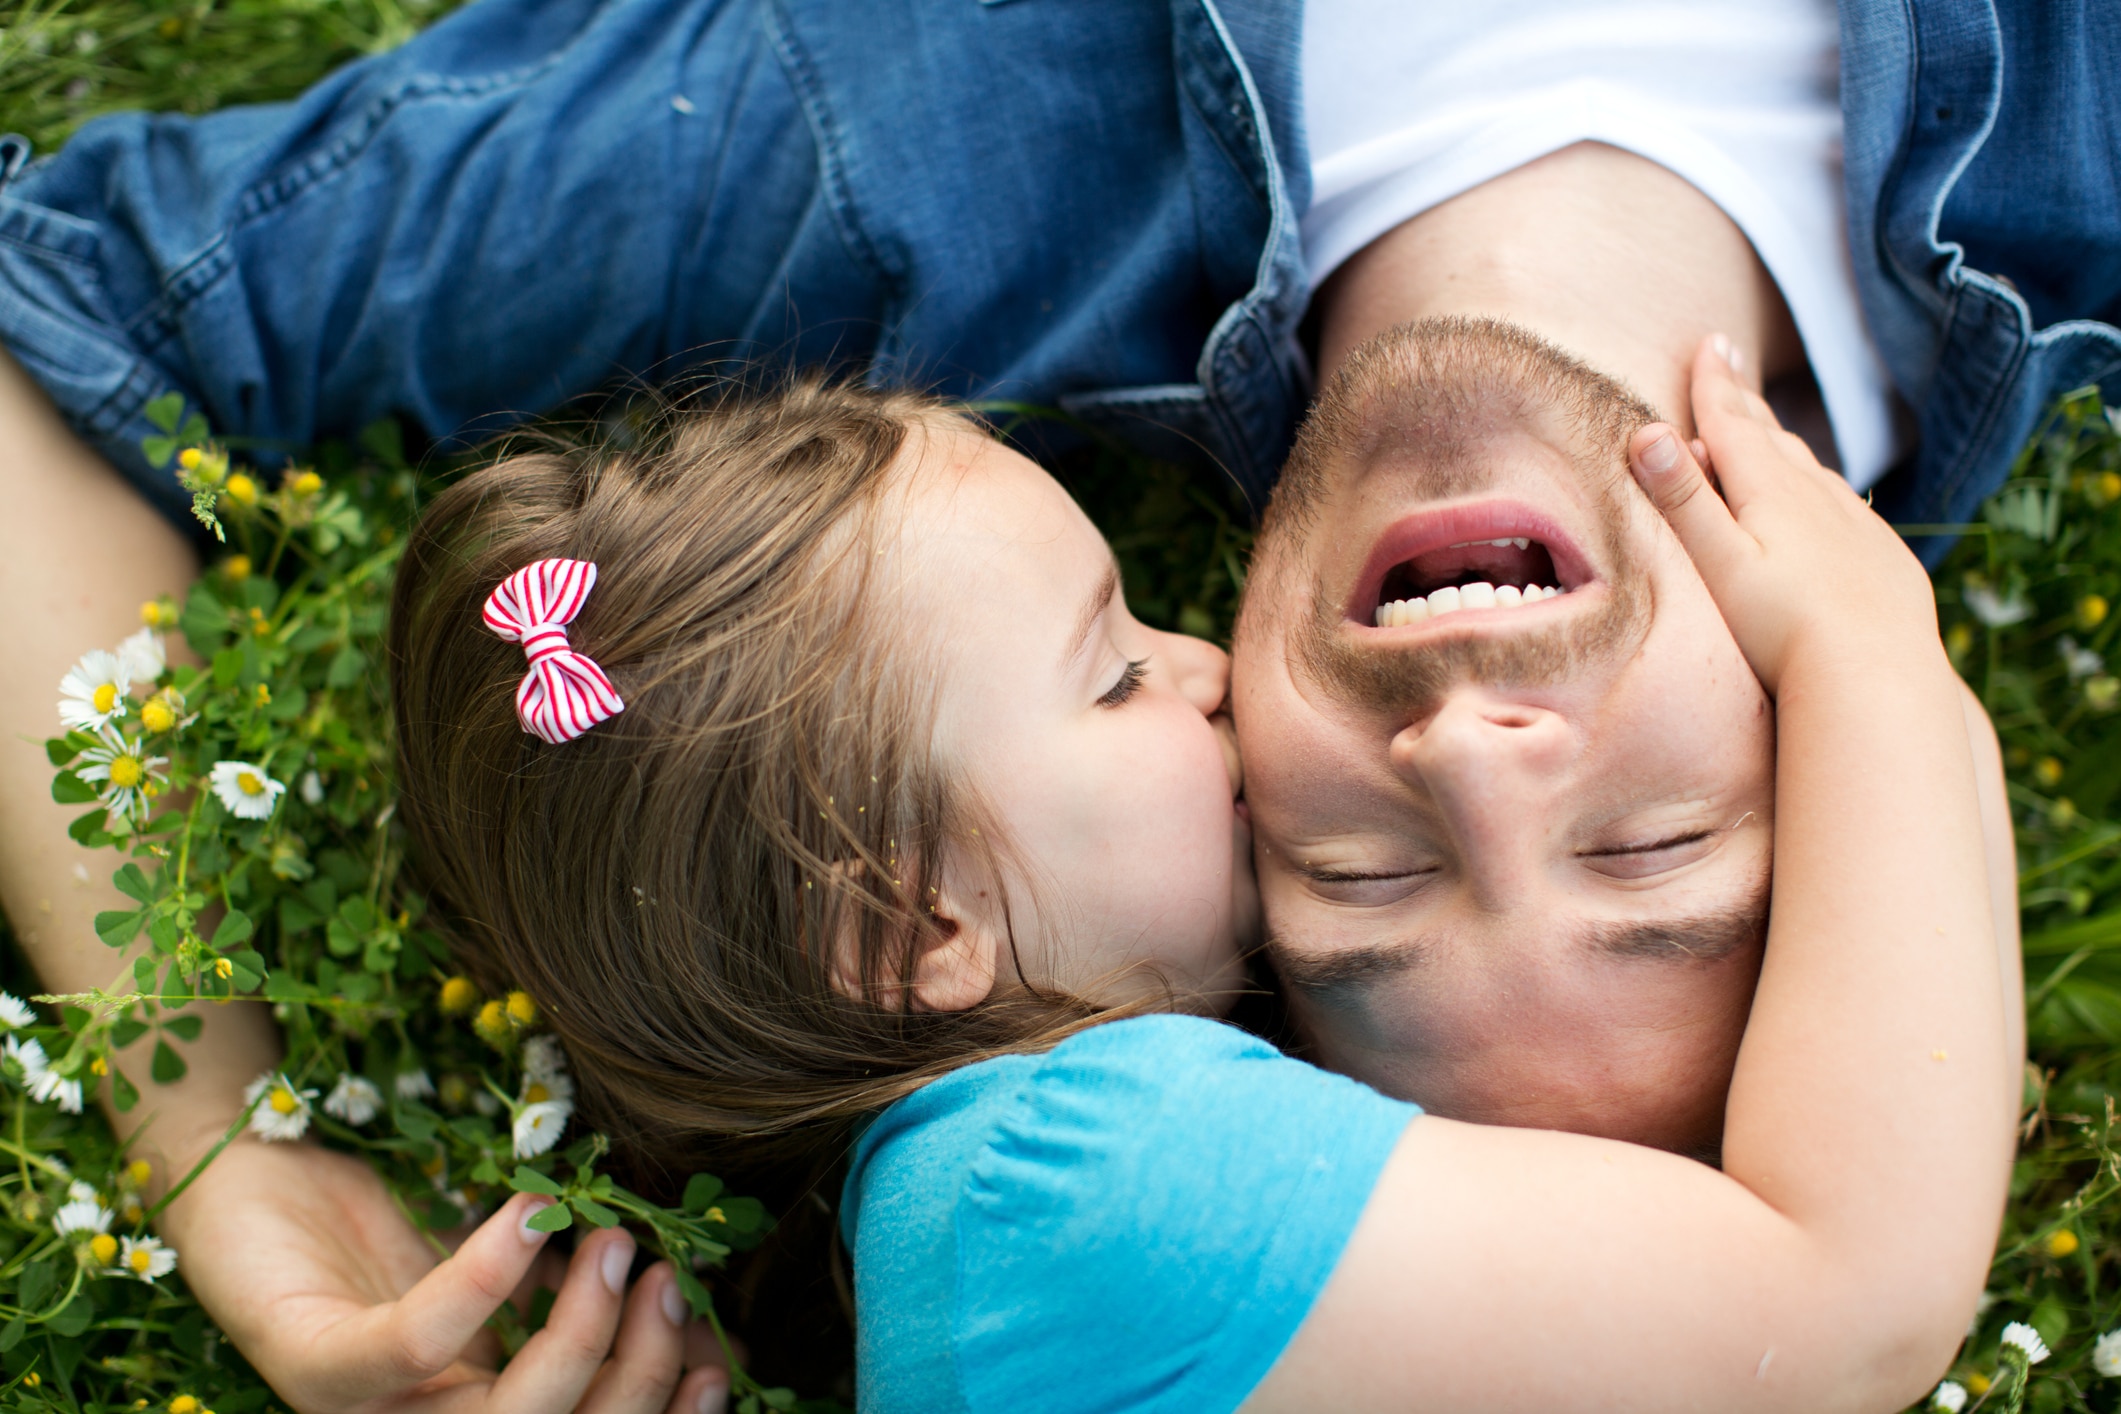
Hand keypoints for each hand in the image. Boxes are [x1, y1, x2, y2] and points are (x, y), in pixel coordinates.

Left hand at [156, 1138, 730, 1413]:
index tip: (723, 1357)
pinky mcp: (310, 1363)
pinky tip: (528, 1217)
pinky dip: (483, 1286)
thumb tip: (683, 1290)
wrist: (251, 1157)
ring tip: (609, 1242)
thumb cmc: (380, 1210)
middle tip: (666, 1278)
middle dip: (634, 1371)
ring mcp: (360, 1410)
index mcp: (471, 1409)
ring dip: (576, 1335)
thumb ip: (572, 1282)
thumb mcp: (499, 1252)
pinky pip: (410, 1348)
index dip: (663, 1412)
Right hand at [1627, 334, 1939, 692]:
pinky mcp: (1883, 557)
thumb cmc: (1783, 627)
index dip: (1715, 382)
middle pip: (1772, 435)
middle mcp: (1819, 494)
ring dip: (1783, 442)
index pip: (1733, 422)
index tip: (1709, 342)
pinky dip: (1822, 489)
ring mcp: (1857, 524)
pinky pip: (1846, 507)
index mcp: (1771, 489)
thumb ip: (1684, 499)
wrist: (1876, 674)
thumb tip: (1646, 431)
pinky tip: (1825, 502)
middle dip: (1744, 399)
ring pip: (1812, 469)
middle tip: (1728, 361)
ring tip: (1766, 428)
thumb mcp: (1719, 562)